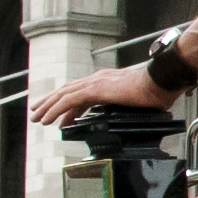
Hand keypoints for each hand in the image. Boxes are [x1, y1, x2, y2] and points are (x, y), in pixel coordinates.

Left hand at [28, 65, 171, 126]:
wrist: (160, 82)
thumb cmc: (155, 91)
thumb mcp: (136, 102)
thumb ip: (127, 107)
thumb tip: (128, 117)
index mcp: (106, 82)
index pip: (80, 92)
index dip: (66, 102)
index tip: (58, 114)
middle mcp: (97, 79)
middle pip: (67, 91)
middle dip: (50, 102)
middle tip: (37, 112)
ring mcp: (95, 83)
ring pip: (63, 95)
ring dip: (48, 106)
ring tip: (37, 117)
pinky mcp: (95, 89)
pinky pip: (69, 100)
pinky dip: (56, 109)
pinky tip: (48, 117)